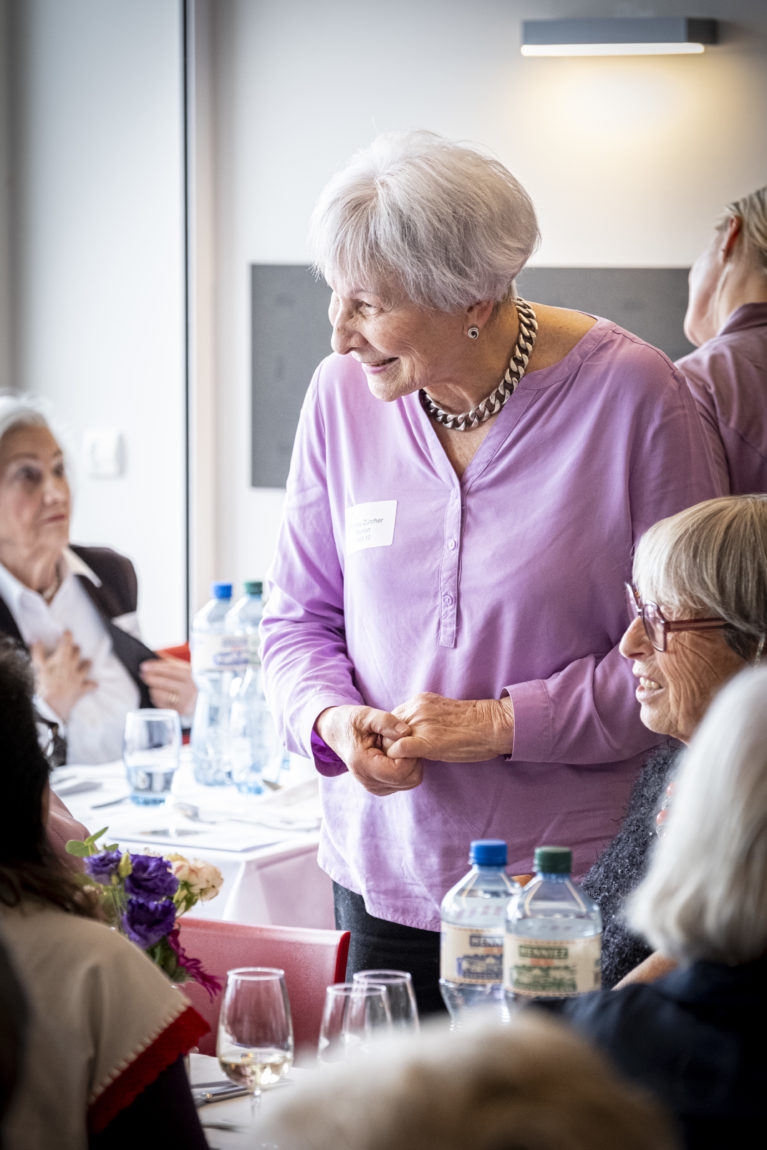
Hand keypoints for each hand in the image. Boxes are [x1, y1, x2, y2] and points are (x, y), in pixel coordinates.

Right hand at [30, 632, 96, 720]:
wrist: (51, 706)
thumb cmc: (43, 686)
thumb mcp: (37, 668)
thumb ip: (37, 653)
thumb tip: (36, 641)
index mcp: (62, 659)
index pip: (67, 642)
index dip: (67, 636)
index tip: (67, 632)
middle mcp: (73, 666)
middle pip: (77, 652)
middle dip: (75, 649)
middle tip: (72, 648)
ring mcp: (78, 678)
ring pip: (87, 666)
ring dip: (86, 663)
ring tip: (86, 662)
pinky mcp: (81, 689)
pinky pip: (90, 686)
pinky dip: (92, 685)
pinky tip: (94, 684)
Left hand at [139, 656, 196, 714]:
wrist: (209, 702)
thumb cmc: (196, 684)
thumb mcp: (189, 671)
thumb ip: (173, 664)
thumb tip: (156, 655)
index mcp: (192, 676)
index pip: (170, 670)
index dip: (155, 667)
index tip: (144, 665)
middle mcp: (189, 689)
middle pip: (163, 682)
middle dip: (150, 677)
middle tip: (142, 674)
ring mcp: (185, 701)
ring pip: (160, 694)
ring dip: (152, 688)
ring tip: (151, 685)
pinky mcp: (179, 711)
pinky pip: (161, 704)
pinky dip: (155, 698)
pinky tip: (156, 694)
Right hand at [315, 705, 423, 796]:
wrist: (336, 732)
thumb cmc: (351, 722)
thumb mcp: (366, 715)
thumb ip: (387, 722)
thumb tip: (407, 732)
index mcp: (363, 764)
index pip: (400, 770)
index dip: (409, 753)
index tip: (403, 737)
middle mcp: (368, 781)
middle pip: (409, 778)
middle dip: (413, 758)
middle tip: (402, 740)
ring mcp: (374, 787)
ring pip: (410, 781)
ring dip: (411, 763)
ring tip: (397, 746)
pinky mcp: (380, 788)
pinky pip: (405, 782)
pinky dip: (407, 768)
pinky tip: (395, 754)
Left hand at [384, 692, 514, 761]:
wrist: (493, 724)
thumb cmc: (473, 723)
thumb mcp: (441, 712)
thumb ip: (423, 719)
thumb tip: (410, 733)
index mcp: (419, 701)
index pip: (390, 720)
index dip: (390, 737)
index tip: (397, 750)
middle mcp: (416, 709)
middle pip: (386, 731)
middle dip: (388, 747)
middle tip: (397, 762)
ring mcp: (421, 724)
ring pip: (389, 742)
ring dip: (393, 756)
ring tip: (404, 766)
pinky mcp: (428, 741)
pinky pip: (400, 750)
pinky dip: (399, 760)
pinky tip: (410, 767)